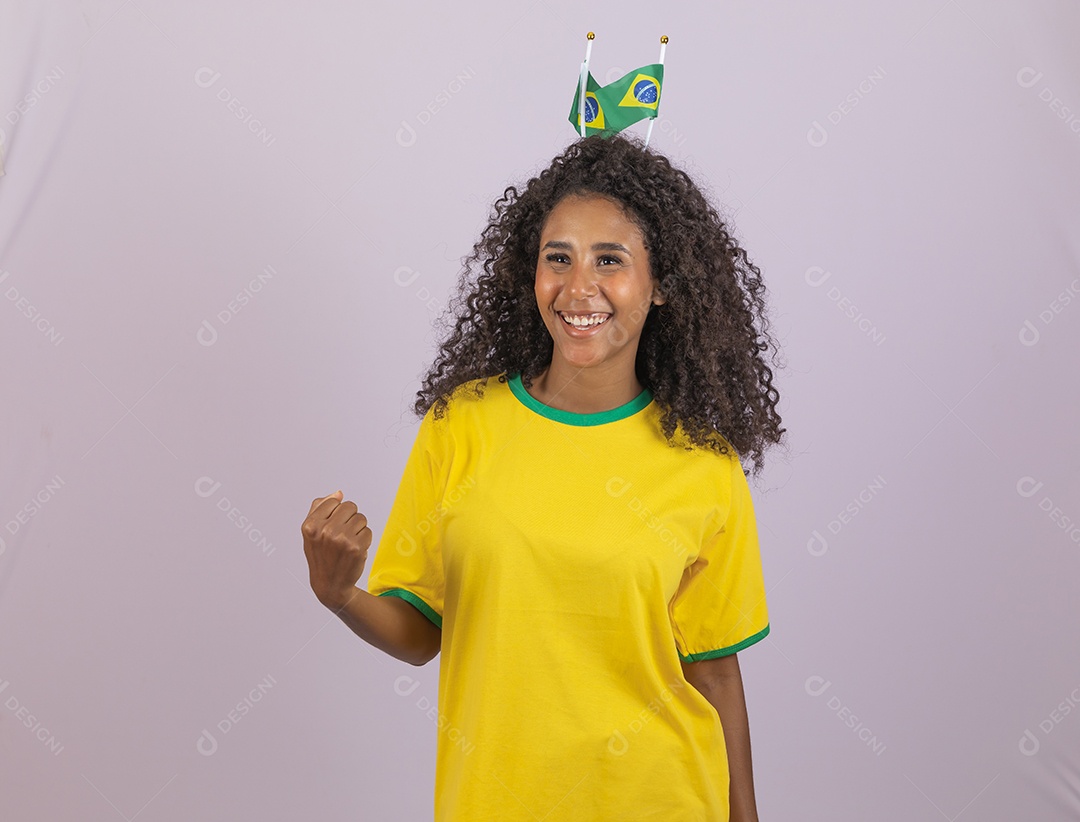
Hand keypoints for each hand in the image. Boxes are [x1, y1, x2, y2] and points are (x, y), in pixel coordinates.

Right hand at [301, 490, 371, 608]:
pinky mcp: (356, 548)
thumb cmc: (320, 555)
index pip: (334, 501)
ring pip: (361, 518)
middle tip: (342, 534)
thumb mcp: (311, 532)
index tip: (332, 525)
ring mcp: (341, 539)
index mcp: (310, 525)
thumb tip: (339, 493)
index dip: (336, 512)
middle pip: (350, 506)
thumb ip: (320, 508)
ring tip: (348, 542)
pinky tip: (354, 551)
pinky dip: (364, 540)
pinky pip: (368, 531)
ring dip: (358, 529)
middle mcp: (325, 531)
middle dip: (349, 518)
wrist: (330, 584)